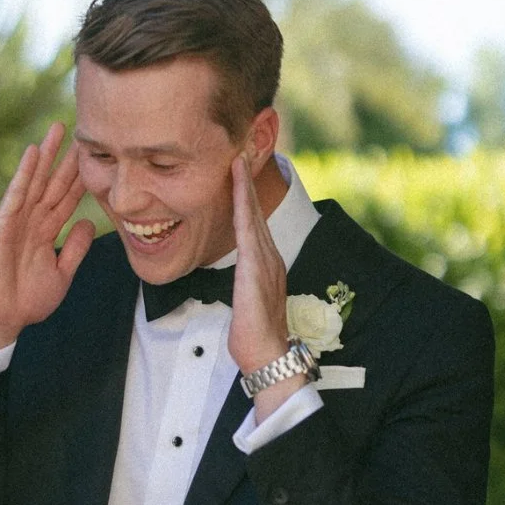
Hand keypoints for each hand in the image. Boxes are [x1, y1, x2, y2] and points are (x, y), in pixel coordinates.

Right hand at [0, 124, 94, 365]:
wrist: (3, 318)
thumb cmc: (28, 301)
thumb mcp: (62, 274)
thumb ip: (75, 249)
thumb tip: (90, 223)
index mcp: (47, 233)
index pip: (68, 200)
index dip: (81, 178)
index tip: (98, 157)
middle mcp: (33, 221)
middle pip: (54, 184)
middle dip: (67, 159)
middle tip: (81, 131)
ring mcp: (17, 221)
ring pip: (36, 181)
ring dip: (46, 155)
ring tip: (57, 130)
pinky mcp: (3, 224)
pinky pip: (16, 194)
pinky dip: (25, 173)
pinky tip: (33, 152)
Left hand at [228, 154, 306, 414]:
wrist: (266, 355)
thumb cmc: (253, 336)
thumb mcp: (245, 303)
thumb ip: (241, 285)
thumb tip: (234, 280)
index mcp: (266, 265)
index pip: (253, 223)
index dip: (246, 197)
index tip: (237, 172)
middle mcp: (270, 257)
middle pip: (256, 211)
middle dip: (247, 181)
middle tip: (241, 149)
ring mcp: (265, 261)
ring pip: (253, 214)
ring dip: (245, 185)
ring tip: (238, 157)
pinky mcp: (256, 268)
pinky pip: (247, 228)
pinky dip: (243, 204)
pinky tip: (235, 186)